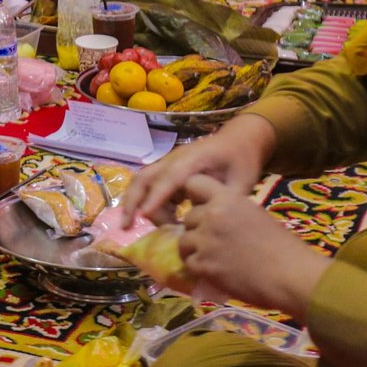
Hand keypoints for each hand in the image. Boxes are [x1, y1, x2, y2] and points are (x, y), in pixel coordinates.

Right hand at [120, 113, 275, 222]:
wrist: (240, 139)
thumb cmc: (241, 160)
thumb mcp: (241, 183)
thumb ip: (222, 203)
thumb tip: (206, 227)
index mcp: (194, 159)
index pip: (170, 178)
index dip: (156, 197)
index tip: (143, 215)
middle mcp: (175, 159)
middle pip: (144, 178)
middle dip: (132, 201)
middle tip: (125, 226)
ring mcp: (169, 164)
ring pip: (143, 182)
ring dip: (138, 203)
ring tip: (139, 227)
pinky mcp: (170, 171)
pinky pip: (152, 187)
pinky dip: (150, 203)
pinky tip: (161, 222)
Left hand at [178, 174, 330, 315]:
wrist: (293, 277)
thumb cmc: (284, 248)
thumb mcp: (255, 216)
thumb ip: (231, 212)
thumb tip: (215, 219)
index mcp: (228, 198)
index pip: (194, 184)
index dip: (195, 196)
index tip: (202, 208)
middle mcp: (212, 215)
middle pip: (189, 217)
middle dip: (198, 229)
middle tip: (215, 243)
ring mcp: (205, 240)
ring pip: (184, 241)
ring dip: (195, 250)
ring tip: (214, 259)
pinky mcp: (203, 264)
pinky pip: (189, 263)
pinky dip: (199, 269)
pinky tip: (215, 273)